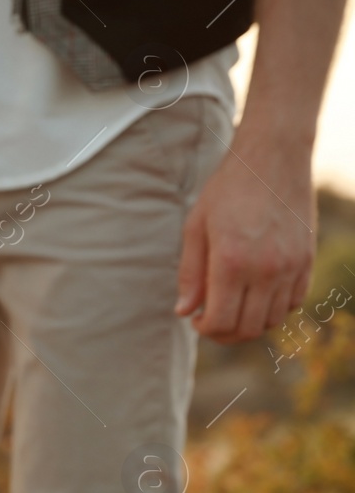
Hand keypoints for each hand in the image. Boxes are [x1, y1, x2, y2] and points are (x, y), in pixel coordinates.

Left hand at [176, 143, 314, 342]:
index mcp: (232, 262)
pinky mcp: (307, 261)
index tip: (196, 319)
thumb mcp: (195, 227)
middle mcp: (266, 270)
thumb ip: (190, 273)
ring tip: (232, 305)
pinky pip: (293, 303)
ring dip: (249, 322)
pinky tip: (256, 293)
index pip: (221, 321)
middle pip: (248, 329)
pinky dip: (273, 308)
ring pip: (272, 320)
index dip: (205, 329)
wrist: (273, 159)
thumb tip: (184, 312)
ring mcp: (292, 267)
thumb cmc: (227, 191)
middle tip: (210, 319)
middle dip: (225, 333)